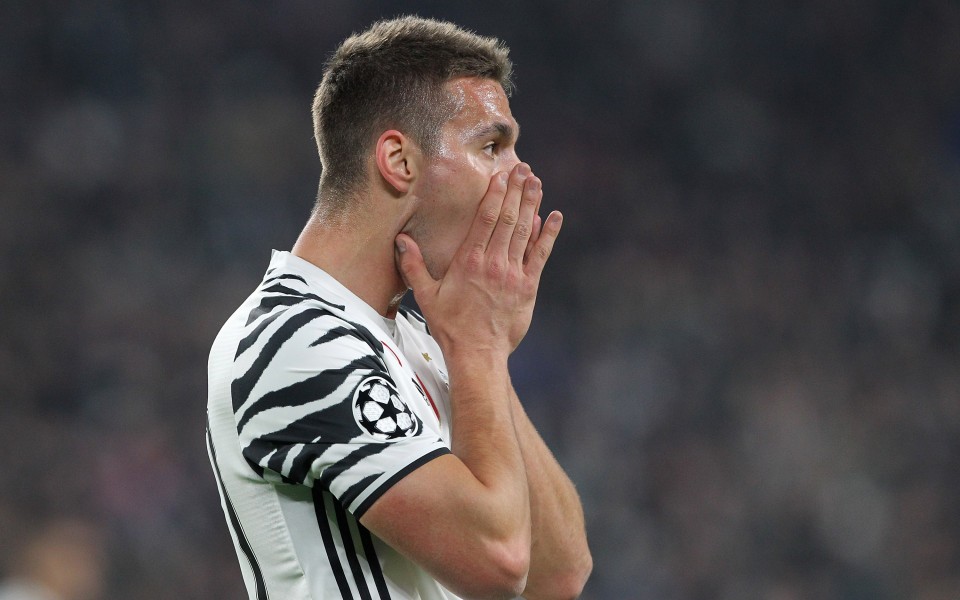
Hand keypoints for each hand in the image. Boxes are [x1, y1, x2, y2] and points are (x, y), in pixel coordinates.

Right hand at [396, 163, 561, 356]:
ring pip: (524, 231)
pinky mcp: (528, 286)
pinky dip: (548, 234)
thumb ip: (413, 265)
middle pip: (508, 218)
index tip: (502, 175)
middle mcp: (493, 263)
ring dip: (531, 204)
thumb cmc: (450, 326)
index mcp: (469, 261)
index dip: (495, 194)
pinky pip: (540, 254)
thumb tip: (401, 239)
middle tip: (523, 169)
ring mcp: (513, 274)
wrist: (478, 353)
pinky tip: (554, 216)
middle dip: (516, 191)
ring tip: (536, 182)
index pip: (485, 219)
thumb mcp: (426, 295)